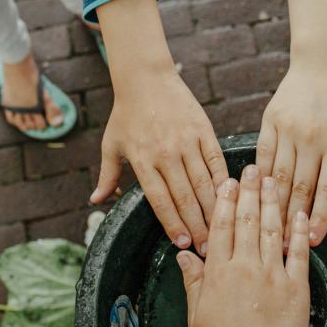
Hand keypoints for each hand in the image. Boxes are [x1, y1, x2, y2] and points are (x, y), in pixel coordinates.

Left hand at [89, 0, 227, 255]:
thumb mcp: (111, 144)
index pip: (160, 200)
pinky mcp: (204, 131)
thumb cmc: (126, 114)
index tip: (182, 244)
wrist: (146, 78)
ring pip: (204, 182)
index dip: (172, 224)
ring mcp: (187, 141)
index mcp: (142, 160)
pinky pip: (216, 161)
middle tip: (206, 248)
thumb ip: (107, 175)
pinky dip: (223, 181)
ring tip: (220, 230)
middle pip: (185, 197)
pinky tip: (230, 197)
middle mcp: (166, 153)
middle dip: (197, 226)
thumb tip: (96, 201)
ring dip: (213, 209)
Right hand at [178, 165, 310, 326]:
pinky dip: (299, 232)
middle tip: (252, 169)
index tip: (227, 181)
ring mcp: (273, 275)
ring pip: (272, 230)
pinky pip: (298, 253)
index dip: (225, 201)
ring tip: (272, 180)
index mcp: (218, 273)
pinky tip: (299, 213)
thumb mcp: (197, 316)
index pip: (221, 226)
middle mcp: (245, 267)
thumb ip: (193, 281)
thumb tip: (184, 255)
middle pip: (247, 221)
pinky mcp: (296, 288)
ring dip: (272, 202)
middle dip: (249, 191)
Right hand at [257, 55, 326, 246]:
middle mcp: (313, 138)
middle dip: (293, 220)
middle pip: (300, 188)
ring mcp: (289, 129)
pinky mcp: (271, 120)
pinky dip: (260, 177)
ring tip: (269, 227)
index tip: (313, 240)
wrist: (323, 60)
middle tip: (285, 245)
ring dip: (274, 204)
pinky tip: (257, 194)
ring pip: (278, 176)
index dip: (320, 218)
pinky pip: (263, 155)